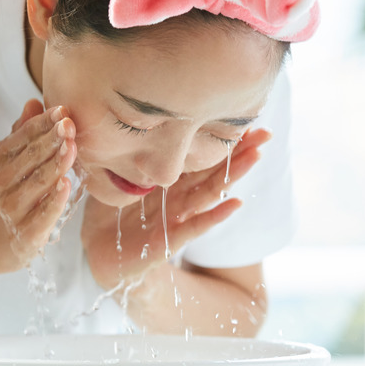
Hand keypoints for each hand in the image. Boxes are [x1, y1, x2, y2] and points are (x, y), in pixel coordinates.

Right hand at [0, 99, 76, 274]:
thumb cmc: (6, 193)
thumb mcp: (9, 161)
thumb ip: (22, 132)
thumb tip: (34, 102)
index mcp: (2, 158)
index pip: (23, 136)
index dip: (43, 123)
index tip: (63, 110)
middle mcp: (4, 181)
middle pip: (31, 157)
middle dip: (52, 139)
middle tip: (70, 124)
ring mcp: (14, 208)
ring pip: (37, 183)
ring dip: (55, 164)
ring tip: (71, 148)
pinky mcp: (26, 233)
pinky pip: (42, 214)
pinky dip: (54, 200)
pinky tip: (66, 185)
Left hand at [81, 129, 271, 289]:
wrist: (99, 251)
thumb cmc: (108, 210)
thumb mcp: (115, 174)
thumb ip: (127, 151)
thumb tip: (127, 114)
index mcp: (169, 180)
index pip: (200, 156)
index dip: (221, 139)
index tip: (245, 117)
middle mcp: (179, 197)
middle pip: (214, 171)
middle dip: (240, 152)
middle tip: (266, 132)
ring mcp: (177, 218)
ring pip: (211, 193)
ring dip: (234, 175)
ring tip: (257, 156)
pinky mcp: (168, 239)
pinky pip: (195, 226)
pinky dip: (215, 215)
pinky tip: (235, 202)